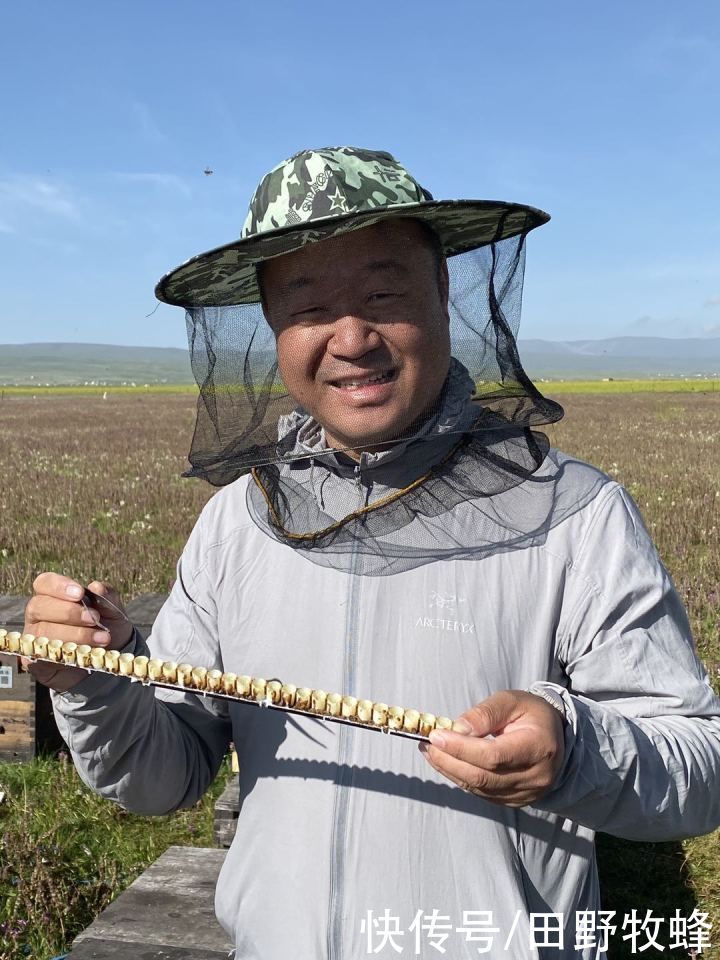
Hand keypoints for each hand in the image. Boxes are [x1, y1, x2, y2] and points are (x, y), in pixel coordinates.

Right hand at [23, 572, 133, 692]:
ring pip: (43, 633)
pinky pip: (42, 657)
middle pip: (39, 606)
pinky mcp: (36, 661)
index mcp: (52, 595)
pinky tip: (85, 654)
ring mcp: (34, 638)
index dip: (59, 586)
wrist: (108, 658)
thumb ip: (107, 597)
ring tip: (101, 638)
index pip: (44, 583)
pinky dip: (66, 654)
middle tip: (94, 618)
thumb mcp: (112, 610)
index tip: (80, 593)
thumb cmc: (105, 627)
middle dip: (68, 612)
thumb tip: (97, 587)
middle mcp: (38, 615)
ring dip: (75, 635)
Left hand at [419, 690, 565, 806]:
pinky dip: (461, 779)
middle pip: (483, 776)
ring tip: (431, 751)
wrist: (554, 738)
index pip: (494, 755)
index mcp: (539, 747)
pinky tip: (447, 763)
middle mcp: (536, 776)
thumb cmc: (532, 714)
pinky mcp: (516, 800)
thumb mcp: (512, 701)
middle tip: (427, 744)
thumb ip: (485, 713)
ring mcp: (527, 793)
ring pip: (480, 788)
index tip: (436, 735)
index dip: (461, 748)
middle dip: (449, 760)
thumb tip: (457, 729)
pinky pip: (482, 793)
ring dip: (450, 770)